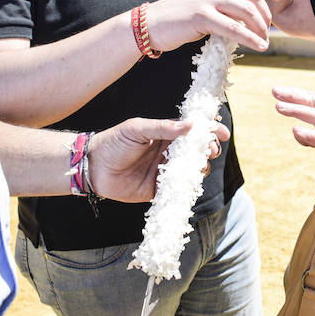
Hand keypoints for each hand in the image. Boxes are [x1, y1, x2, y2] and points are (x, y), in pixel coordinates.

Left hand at [88, 117, 229, 202]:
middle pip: (197, 151)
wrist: (93, 167)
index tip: (221, 132)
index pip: (193, 130)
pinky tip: (190, 184)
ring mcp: (165, 171)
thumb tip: (190, 125)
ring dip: (200, 168)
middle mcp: (168, 152)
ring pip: (191, 170)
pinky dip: (187, 187)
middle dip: (209, 150)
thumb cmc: (113, 142)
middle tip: (211, 150)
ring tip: (199, 166)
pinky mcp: (158, 189)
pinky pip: (178, 189)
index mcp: (165, 133)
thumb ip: (163, 127)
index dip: (209, 130)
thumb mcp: (137, 129)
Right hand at [146, 0, 280, 52]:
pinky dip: (251, 38)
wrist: (149, 24)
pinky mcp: (202, 16)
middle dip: (265, 13)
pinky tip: (259, 46)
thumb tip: (243, 12)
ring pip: (246, 10)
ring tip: (264, 40)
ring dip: (261, 27)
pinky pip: (235, 29)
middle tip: (268, 29)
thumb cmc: (175, 16)